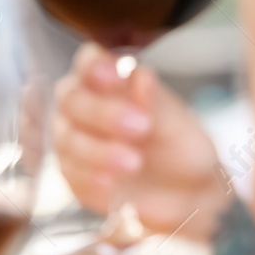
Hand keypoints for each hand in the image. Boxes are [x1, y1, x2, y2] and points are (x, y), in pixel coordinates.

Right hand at [51, 43, 229, 237]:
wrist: (185, 192)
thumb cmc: (177, 145)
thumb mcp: (174, 122)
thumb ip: (153, 101)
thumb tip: (141, 76)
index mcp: (107, 80)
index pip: (88, 62)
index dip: (94, 66)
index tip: (113, 75)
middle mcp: (83, 105)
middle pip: (72, 99)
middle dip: (103, 113)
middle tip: (140, 126)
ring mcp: (73, 141)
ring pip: (68, 140)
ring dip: (99, 151)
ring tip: (134, 163)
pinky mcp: (74, 175)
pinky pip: (72, 175)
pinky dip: (92, 178)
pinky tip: (113, 184)